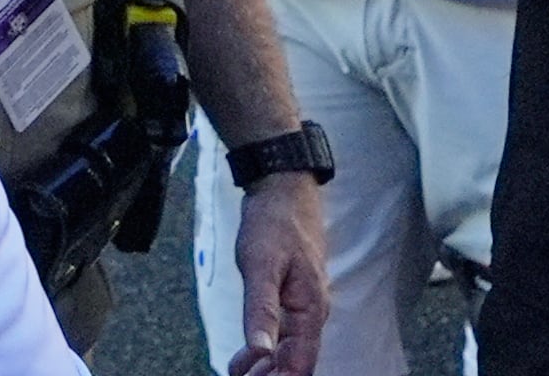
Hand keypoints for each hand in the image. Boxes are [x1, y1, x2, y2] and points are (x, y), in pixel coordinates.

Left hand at [226, 174, 329, 374]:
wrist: (283, 191)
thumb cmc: (273, 224)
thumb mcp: (260, 264)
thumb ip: (261, 309)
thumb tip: (261, 351)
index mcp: (311, 310)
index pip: (301, 363)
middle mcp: (312, 314)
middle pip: (296, 362)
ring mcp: (303, 307)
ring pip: (290, 351)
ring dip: (266, 368)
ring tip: (236, 372)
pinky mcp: (292, 299)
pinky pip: (284, 335)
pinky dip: (265, 351)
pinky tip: (246, 358)